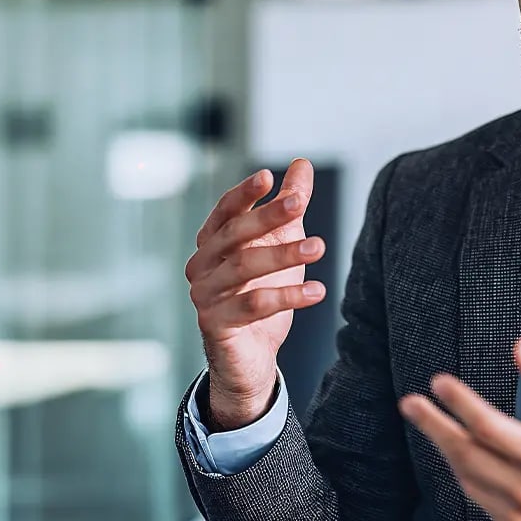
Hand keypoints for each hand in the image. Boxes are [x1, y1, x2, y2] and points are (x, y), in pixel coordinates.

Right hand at [186, 159, 325, 430]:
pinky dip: (287, 296)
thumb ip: (288, 206)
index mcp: (211, 243)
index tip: (268, 176)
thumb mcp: (280, 245)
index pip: (225, 212)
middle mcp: (201, 265)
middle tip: (299, 205)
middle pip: (234, 235)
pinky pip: (253, 305)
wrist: (252, 356)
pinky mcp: (215, 324)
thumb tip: (301, 164)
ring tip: (320, 247)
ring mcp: (204, 295)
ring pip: (244, 268)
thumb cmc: (262, 293)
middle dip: (267, 217)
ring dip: (283, 255)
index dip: (244, 194)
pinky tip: (317, 291)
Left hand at [397, 338, 520, 520]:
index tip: (440, 383)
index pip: (487, 426)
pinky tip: (460, 455)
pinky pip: (478, 499)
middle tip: (410, 403)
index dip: (458, 402)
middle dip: (433, 425)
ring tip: (430, 423)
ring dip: (446, 449)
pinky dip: (466, 474)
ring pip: (466, 479)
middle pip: (464, 454)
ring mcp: (518, 517)